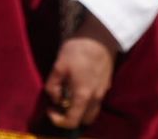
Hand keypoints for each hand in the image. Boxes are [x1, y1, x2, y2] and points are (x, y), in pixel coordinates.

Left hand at [44, 12, 116, 130]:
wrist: (101, 35)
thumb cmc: (78, 49)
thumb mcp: (59, 65)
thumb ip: (53, 86)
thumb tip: (55, 98)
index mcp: (83, 96)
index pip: (72, 122)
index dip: (58, 121)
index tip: (50, 109)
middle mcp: (96, 98)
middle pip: (84, 120)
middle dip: (71, 117)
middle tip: (60, 103)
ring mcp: (103, 91)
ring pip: (92, 111)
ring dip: (80, 109)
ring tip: (69, 94)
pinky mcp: (107, 83)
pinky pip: (97, 100)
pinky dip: (87, 100)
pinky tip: (79, 84)